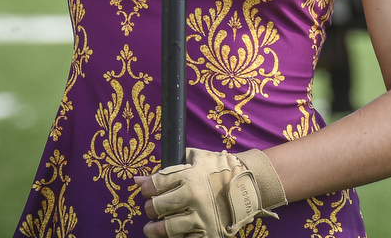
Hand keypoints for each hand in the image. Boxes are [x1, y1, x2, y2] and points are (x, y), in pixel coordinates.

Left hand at [137, 148, 286, 237]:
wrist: (250, 185)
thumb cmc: (221, 169)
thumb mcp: (198, 159)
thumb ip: (170, 167)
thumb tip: (139, 179)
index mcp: (189, 177)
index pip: (155, 184)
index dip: (147, 187)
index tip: (147, 189)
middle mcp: (194, 198)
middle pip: (157, 207)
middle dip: (151, 208)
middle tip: (154, 208)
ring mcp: (202, 218)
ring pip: (166, 229)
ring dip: (155, 230)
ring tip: (153, 228)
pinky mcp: (209, 234)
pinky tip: (174, 234)